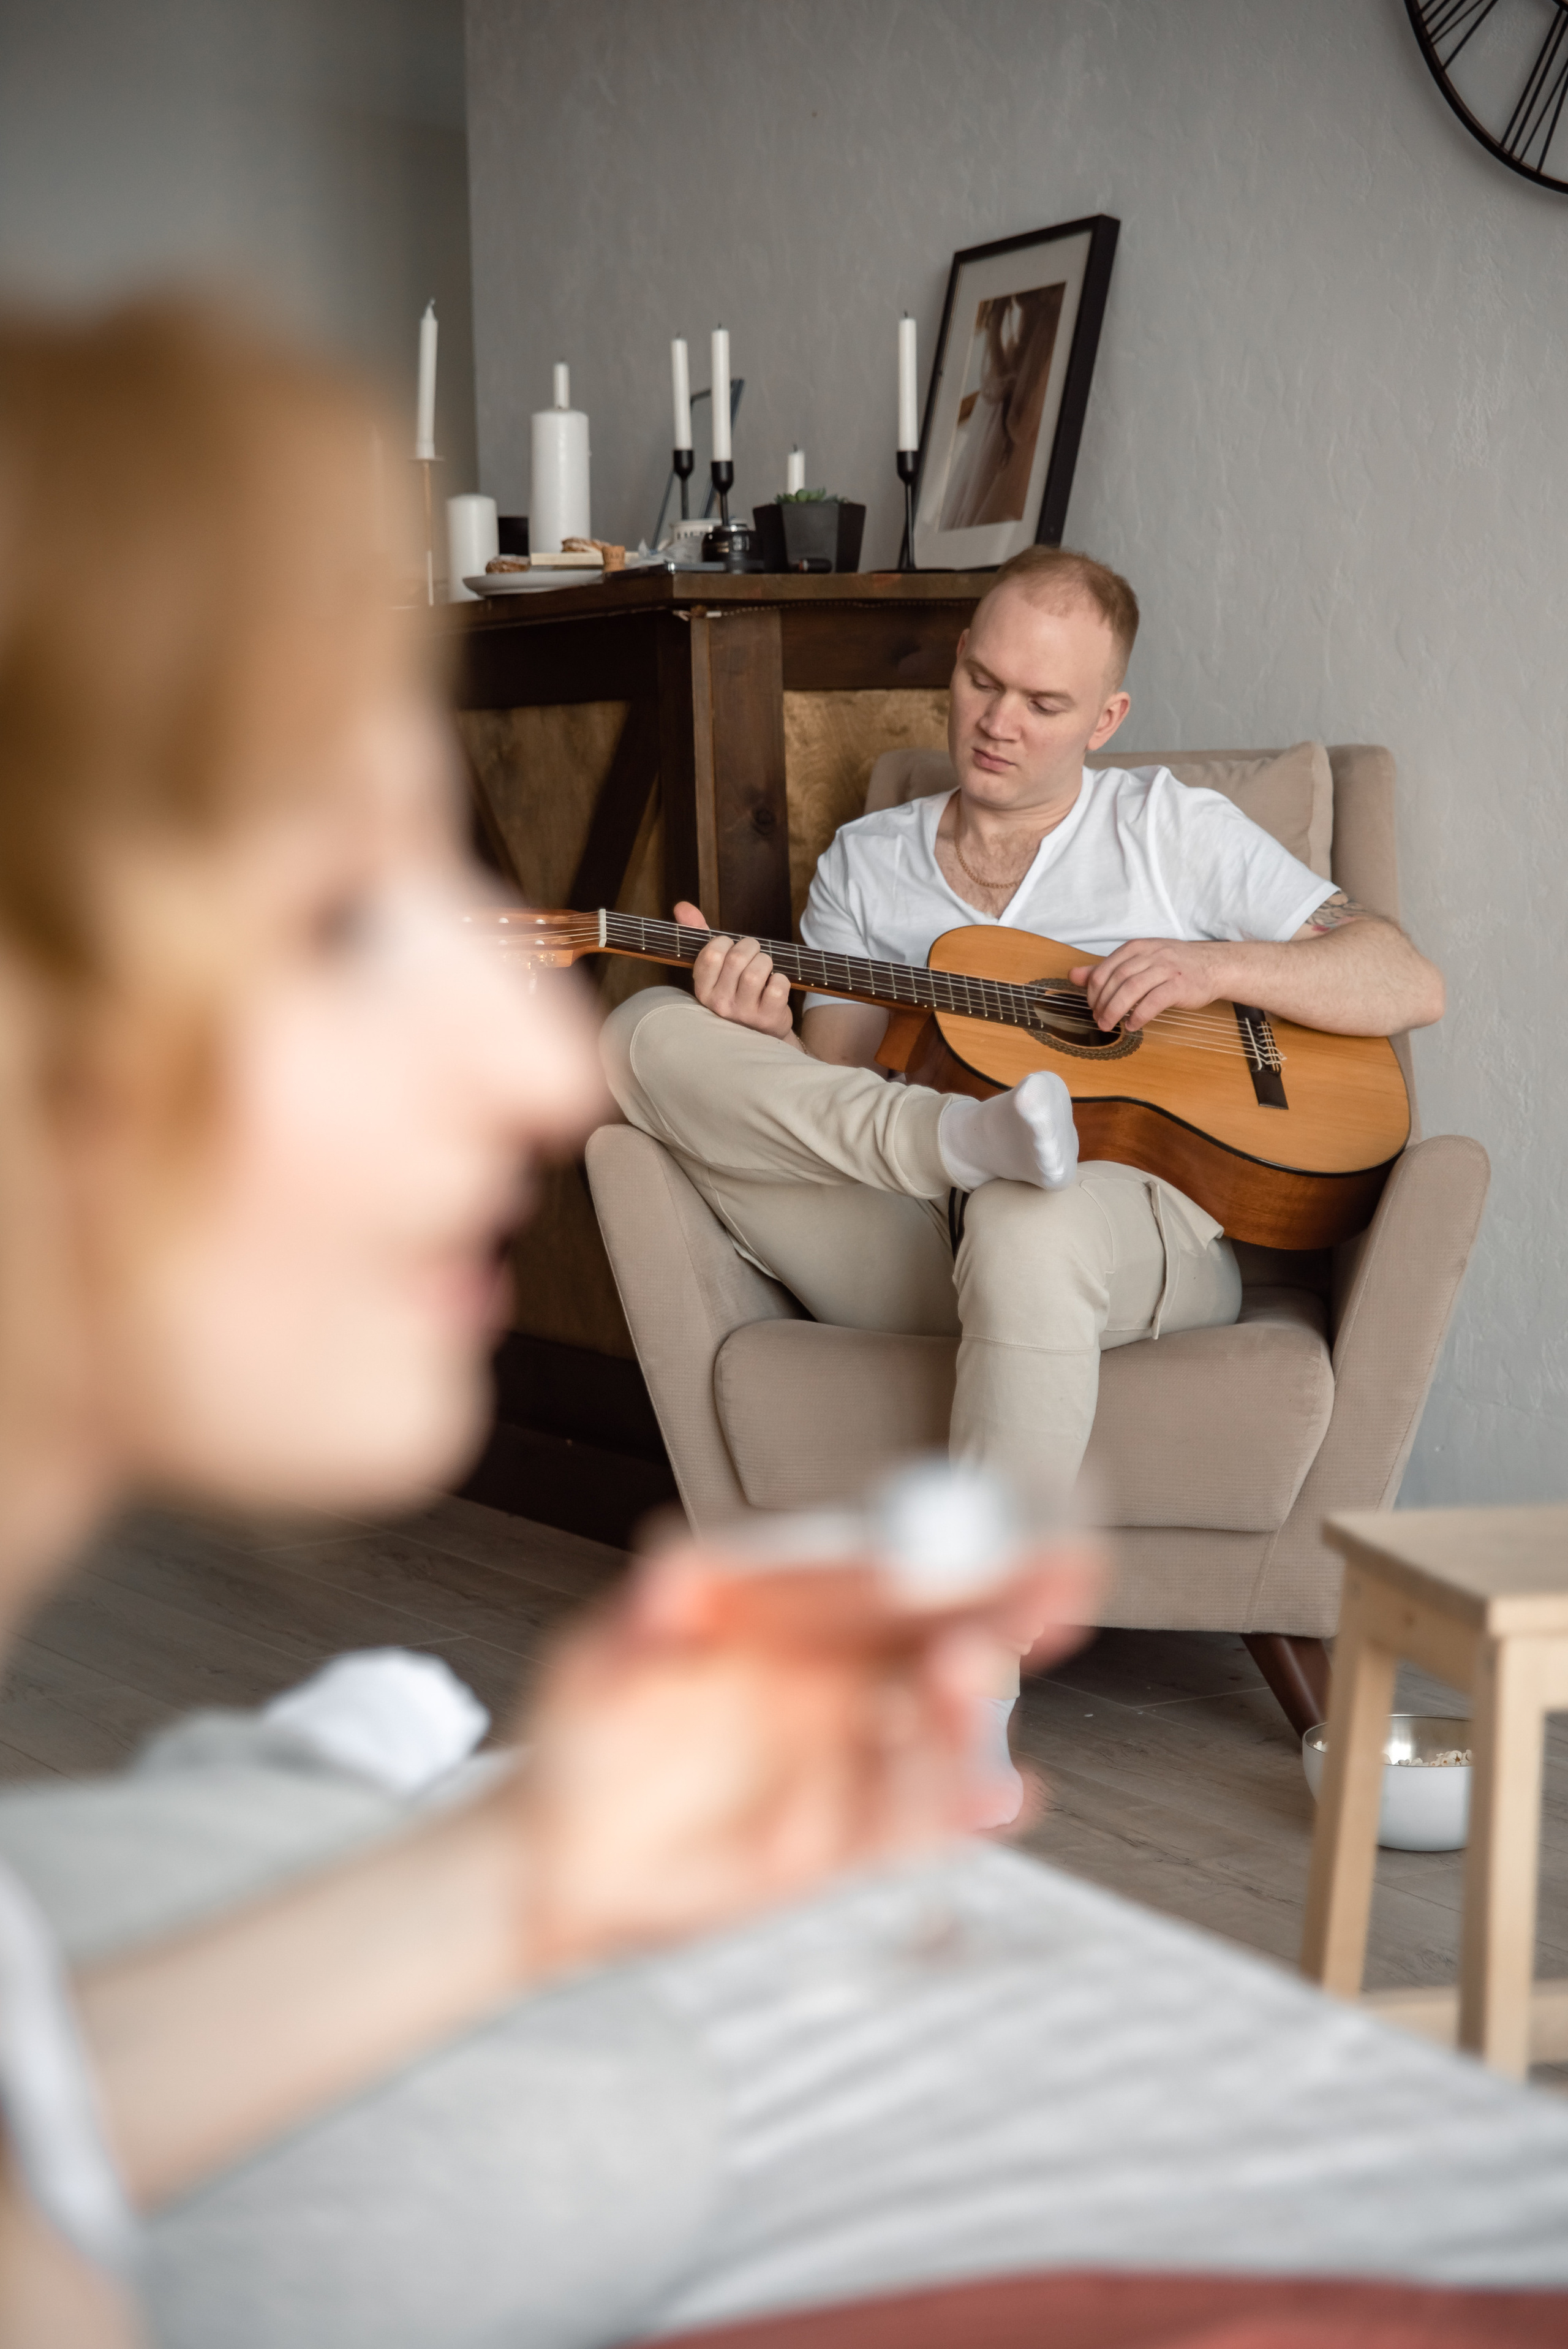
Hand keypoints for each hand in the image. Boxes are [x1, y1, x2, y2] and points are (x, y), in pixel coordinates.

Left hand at [513, 1532, 1100, 1969]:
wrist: (562, 1858)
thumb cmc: (588, 1739)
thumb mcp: (597, 1667)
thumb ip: (639, 1623)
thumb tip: (671, 1569)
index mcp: (792, 1617)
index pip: (876, 1573)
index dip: (933, 1550)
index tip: (975, 1531)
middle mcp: (837, 1679)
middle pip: (937, 1635)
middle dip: (1007, 1603)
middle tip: (1064, 1574)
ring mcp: (848, 1759)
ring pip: (934, 1726)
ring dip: (966, 1703)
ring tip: (970, 1673)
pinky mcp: (846, 1843)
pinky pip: (917, 1823)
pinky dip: (964, 1809)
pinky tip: (1005, 1795)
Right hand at [676, 901, 794, 1039]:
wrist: (760, 1031)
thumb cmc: (736, 990)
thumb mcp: (716, 966)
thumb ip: (699, 935)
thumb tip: (682, 907)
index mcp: (703, 990)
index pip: (711, 954)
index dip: (725, 942)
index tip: (730, 947)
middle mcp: (720, 1004)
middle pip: (737, 958)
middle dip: (751, 947)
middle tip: (753, 953)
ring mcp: (744, 1014)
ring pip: (758, 971)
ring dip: (766, 961)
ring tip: (765, 969)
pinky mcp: (768, 1019)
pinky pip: (778, 986)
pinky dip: (782, 979)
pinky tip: (775, 986)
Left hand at [1071, 937, 1227, 1032]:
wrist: (1213, 966)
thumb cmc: (1174, 965)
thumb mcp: (1139, 961)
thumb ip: (1106, 968)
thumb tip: (1074, 975)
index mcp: (1136, 948)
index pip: (1105, 969)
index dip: (1093, 991)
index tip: (1091, 1006)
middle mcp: (1150, 955)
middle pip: (1116, 980)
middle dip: (1101, 1003)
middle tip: (1097, 1020)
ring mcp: (1165, 969)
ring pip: (1131, 989)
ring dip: (1115, 1011)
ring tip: (1109, 1025)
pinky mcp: (1179, 985)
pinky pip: (1153, 1001)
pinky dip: (1139, 1015)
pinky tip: (1133, 1025)